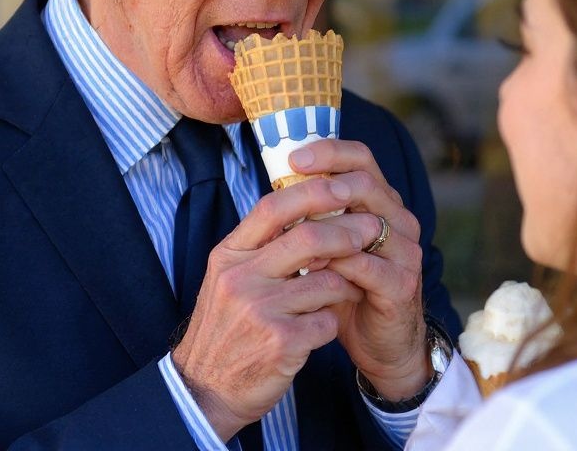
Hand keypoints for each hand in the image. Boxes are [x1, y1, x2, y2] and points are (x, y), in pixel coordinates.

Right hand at [171, 176, 364, 440]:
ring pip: (326, 281)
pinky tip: (327, 326)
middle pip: (308, 237)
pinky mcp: (281, 343)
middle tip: (372, 229)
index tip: (341, 186)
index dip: (312, 192)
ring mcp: (260, 311)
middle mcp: (240, 278)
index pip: (272, 207)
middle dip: (348, 231)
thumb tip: (303, 207)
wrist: (205, 389)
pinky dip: (333, 322)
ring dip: (347, 282)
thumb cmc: (225, 329)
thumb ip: (259, 247)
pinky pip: (327, 321)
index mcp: (228, 256)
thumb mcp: (228, 279)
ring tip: (353, 285)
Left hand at [289, 140, 430, 401]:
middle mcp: (399, 220)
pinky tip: (308, 269)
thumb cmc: (348, 289)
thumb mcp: (329, 247)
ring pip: (367, 223)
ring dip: (326, 226)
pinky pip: (368, 266)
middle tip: (291, 190)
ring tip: (292, 234)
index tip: (293, 157)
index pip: (361, 159)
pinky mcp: (403, 284)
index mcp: (382, 202)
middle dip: (325, 183)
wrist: (380, 345)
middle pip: (366, 183)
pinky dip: (336, 264)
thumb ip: (314, 217)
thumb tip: (276, 185)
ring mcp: (406, 252)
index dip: (329, 152)